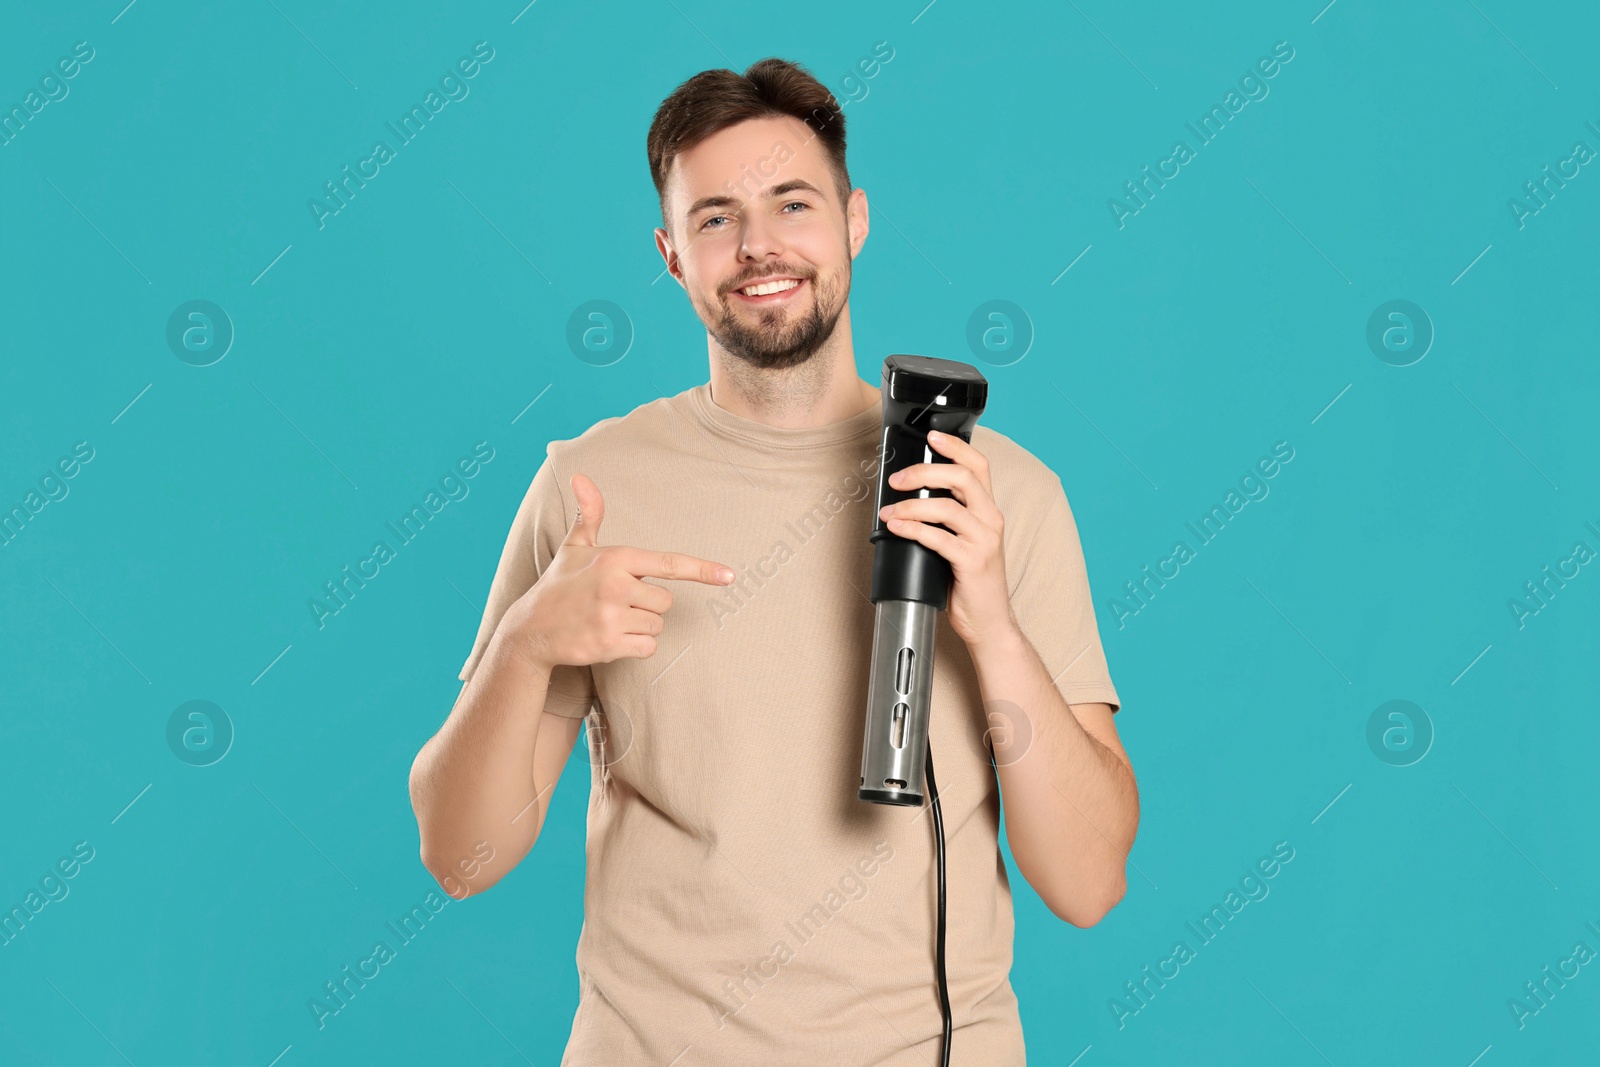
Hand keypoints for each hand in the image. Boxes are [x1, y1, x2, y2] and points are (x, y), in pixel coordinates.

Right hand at [507, 473, 735, 670]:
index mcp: (615, 558)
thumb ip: (590, 514)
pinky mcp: (609, 645)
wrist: (530, 629)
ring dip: (639, 627)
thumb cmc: (559, 585)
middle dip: (647, 605)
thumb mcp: (575, 547)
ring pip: (657, 626)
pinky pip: (647, 649)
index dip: (702, 569)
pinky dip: (634, 647)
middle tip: (615, 603)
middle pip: (666, 601)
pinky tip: (609, 638)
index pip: (668, 563)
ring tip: (608, 620)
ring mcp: (612, 616)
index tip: (730, 576)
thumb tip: (581, 476)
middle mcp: (615, 585)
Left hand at [877, 430, 1016, 650]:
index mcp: (989, 511)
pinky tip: (896, 527)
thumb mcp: (965, 540)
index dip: (956, 447)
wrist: (989, 621)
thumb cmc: (970, 581)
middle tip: (897, 479)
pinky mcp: (972, 562)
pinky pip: (938, 538)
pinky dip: (913, 529)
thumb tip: (912, 496)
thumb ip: (950, 518)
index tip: (931, 436)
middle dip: (924, 472)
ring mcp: (984, 541)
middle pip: (962, 478)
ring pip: (947, 508)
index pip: (979, 466)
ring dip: (911, 505)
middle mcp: (991, 520)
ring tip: (889, 511)